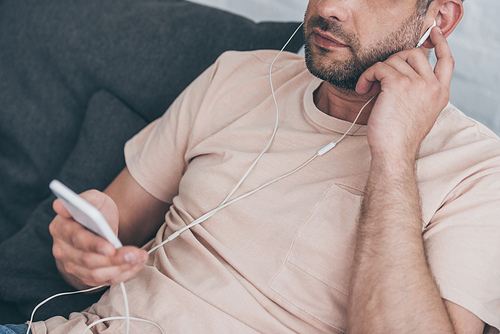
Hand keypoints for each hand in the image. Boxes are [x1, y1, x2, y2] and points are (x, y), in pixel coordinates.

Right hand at [49, 189, 148, 288]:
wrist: (100, 224)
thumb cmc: (96, 209)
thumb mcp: (94, 198)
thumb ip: (82, 199)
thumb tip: (59, 204)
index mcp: (61, 228)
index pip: (77, 239)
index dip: (94, 245)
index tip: (111, 247)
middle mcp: (63, 250)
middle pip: (88, 260)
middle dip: (114, 258)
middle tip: (136, 254)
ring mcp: (72, 265)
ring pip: (97, 273)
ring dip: (121, 267)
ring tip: (140, 257)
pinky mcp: (85, 276)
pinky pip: (104, 280)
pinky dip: (123, 274)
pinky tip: (136, 264)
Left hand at [356, 27, 453, 160]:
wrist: (393, 152)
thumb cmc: (399, 137)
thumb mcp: (418, 112)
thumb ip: (419, 92)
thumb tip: (400, 72)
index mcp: (441, 93)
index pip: (447, 61)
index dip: (440, 44)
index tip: (431, 34)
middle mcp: (433, 86)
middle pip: (415, 53)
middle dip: (394, 61)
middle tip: (380, 79)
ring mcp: (417, 83)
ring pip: (394, 59)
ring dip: (377, 71)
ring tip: (369, 88)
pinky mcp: (397, 84)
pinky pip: (378, 67)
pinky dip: (367, 76)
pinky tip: (363, 89)